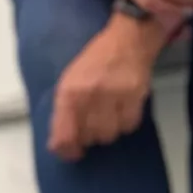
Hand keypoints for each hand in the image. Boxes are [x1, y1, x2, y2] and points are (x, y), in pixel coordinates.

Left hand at [48, 16, 160, 161]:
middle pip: (87, 137)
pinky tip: (122, 111)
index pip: (64, 135)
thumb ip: (61, 114)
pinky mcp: (135, 94)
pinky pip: (128, 125)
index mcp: (68, 92)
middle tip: (92, 125)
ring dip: (107, 131)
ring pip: (108, 135)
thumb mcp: (68, 84)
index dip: (67, 150)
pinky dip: (125, 124)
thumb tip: (57, 146)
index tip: (72, 153)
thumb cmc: (94, 64)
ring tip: (108, 117)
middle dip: (89, 137)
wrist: (126, 39)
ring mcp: (113, 94)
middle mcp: (89, 94)